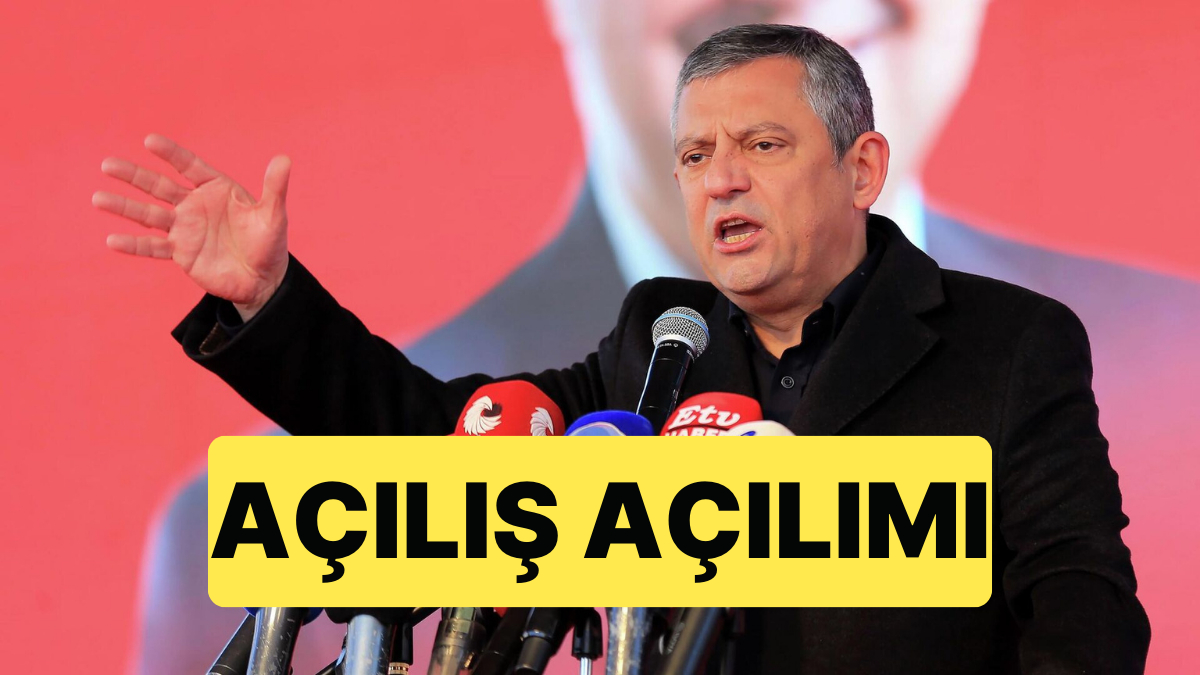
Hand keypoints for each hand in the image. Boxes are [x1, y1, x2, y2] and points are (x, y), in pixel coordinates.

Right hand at [94, 134, 290, 319]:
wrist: (263, 279)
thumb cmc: (269, 243)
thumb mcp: (273, 215)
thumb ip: (275, 188)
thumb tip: (284, 159)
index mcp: (216, 189)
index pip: (189, 166)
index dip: (171, 154)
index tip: (149, 141)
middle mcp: (195, 205)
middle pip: (159, 187)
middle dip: (134, 176)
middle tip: (108, 165)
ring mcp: (185, 229)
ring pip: (149, 215)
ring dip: (124, 207)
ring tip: (98, 198)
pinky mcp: (181, 253)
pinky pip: (153, 247)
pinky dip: (134, 245)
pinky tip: (112, 240)